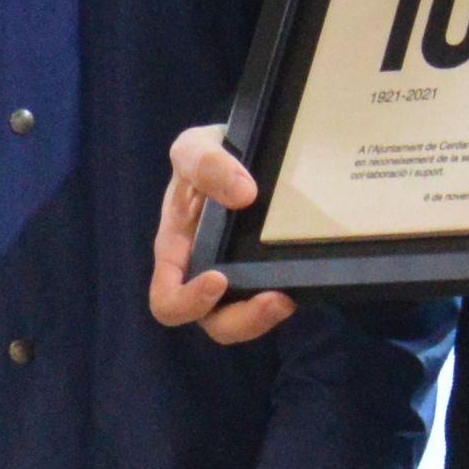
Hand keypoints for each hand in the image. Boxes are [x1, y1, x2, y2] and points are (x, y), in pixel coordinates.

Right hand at [148, 124, 297, 343]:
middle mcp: (202, 271)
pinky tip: (302, 281)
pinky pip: (270, 301)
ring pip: (243, 321)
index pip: (167, 299)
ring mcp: (236, 276)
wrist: (242, 149)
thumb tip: (243, 195)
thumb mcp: (196, 146)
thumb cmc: (208, 154)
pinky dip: (286, 296)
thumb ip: (207, 164)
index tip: (218, 279)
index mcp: (176, 251)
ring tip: (289, 297)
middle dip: (242, 320)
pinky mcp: (265, 272)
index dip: (188, 301)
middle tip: (274, 299)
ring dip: (266, 318)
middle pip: (212, 322)